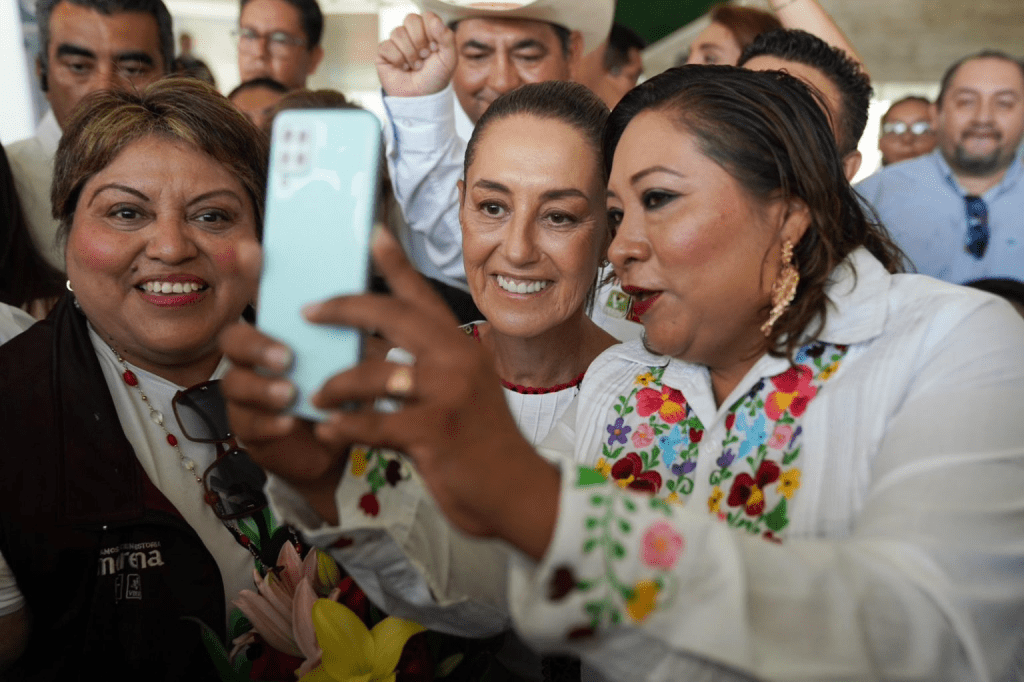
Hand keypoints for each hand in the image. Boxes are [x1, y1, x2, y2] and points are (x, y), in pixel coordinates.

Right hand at [219, 242, 346, 523]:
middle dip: (256, 345)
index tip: (249, 249)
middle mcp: (253, 358)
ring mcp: (247, 394)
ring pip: (235, 384)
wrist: (336, 445)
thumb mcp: (351, 354)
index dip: (249, 272)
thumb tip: (376, 276)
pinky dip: (270, 422)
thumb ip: (351, 323)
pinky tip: (290, 421)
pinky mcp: (250, 429)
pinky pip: (249, 424)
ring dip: (262, 387)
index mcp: (278, 331)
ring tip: (289, 392)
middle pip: (233, 340)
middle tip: (287, 356)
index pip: (258, 296)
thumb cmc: (340, 392)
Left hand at [305, 229, 559, 558]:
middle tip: (308, 311)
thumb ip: (430, 369)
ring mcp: (448, 395)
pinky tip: (328, 430)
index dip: (396, 263)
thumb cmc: (484, 443)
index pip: (423, 296)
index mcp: (462, 347)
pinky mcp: (435, 432)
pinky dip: (345, 426)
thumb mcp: (464, 393)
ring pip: (374, 374)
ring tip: (316, 398)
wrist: (516, 490)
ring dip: (336, 386)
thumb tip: (377, 357)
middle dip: (343, 308)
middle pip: (392, 315)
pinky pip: (373, 422)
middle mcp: (457, 361)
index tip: (373, 232)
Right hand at [376, 11, 456, 96]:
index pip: (426, 16)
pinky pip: (387, 46)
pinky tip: (402, 68)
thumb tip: (434, 20)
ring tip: (415, 66)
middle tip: (424, 57)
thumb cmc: (435, 79)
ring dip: (410, 54)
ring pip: (398, 33)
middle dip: (420, 41)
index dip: (431, 32)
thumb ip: (447, 37)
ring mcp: (396, 42)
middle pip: (411, 19)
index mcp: (427, 31)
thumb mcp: (449, 59)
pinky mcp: (384, 53)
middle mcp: (411, 34)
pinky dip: (398, 60)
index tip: (435, 49)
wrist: (421, 98)